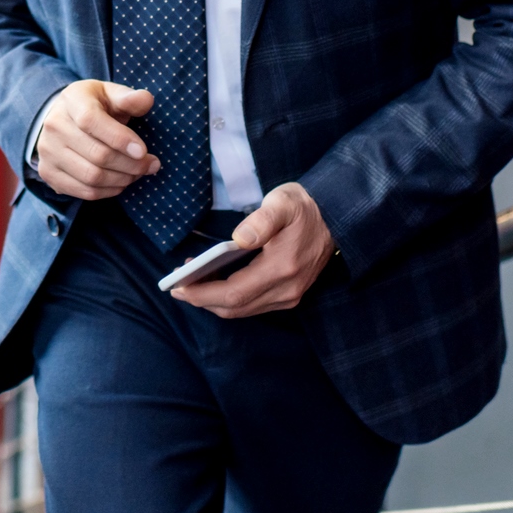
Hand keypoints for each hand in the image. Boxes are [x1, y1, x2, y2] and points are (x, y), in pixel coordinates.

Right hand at [33, 79, 159, 200]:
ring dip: (122, 179)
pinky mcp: (49, 173)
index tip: (143, 151)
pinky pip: (84, 191)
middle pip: (97, 154)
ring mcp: (48, 152)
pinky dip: (109, 191)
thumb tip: (146, 100)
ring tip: (138, 173)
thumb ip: (129, 98)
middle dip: (131, 164)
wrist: (62, 119)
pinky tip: (121, 182)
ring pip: (92, 177)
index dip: (120, 138)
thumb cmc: (94, 106)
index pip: (91, 121)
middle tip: (151, 165)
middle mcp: (54, 126)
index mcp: (72, 100)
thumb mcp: (110, 94)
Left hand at [172, 182, 335, 317]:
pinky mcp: (290, 295)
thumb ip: (261, 220)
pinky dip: (230, 299)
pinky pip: (253, 305)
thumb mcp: (283, 202)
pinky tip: (215, 282)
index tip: (178, 286)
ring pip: (243, 310)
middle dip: (202, 300)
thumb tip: (239, 239)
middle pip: (235, 307)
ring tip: (191, 282)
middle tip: (177, 286)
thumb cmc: (304, 207)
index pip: (234, 293)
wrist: (336, 218)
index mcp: (282, 268)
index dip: (203, 294)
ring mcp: (290, 296)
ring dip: (214, 301)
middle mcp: (287, 290)